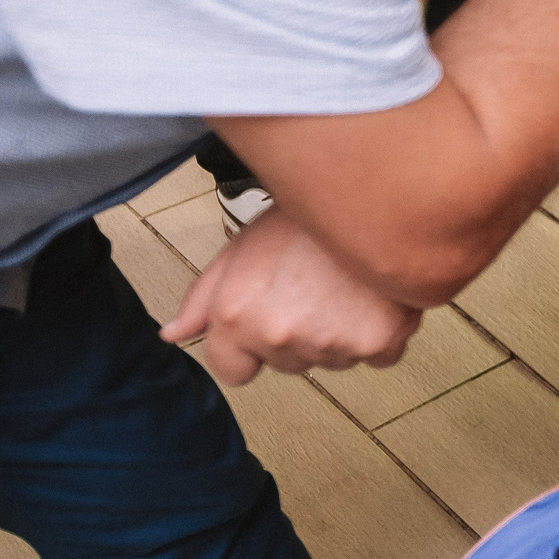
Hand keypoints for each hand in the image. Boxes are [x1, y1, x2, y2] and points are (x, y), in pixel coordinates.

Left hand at [161, 207, 423, 383]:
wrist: (371, 187)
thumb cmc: (307, 212)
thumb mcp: (241, 245)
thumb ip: (203, 297)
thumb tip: (174, 333)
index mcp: (236, 314)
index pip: (233, 370)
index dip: (251, 345)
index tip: (270, 318)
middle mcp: (277, 334)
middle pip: (288, 364)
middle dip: (300, 335)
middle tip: (316, 286)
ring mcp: (328, 342)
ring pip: (335, 359)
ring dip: (342, 333)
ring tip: (347, 284)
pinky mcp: (378, 342)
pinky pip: (381, 356)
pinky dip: (384, 332)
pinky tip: (377, 295)